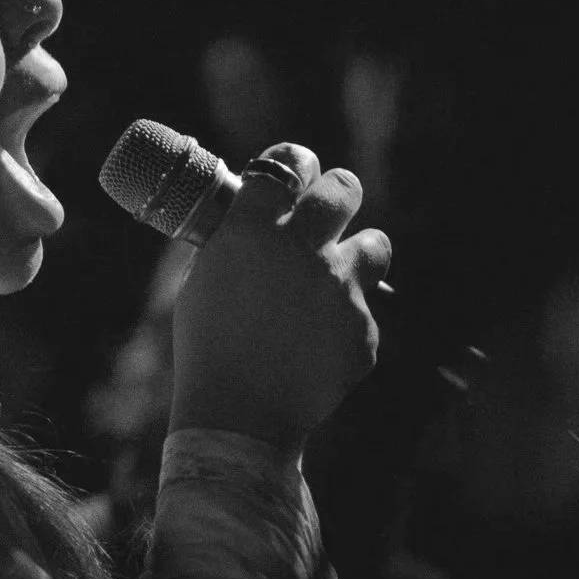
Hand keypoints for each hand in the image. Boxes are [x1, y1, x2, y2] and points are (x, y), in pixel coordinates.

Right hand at [167, 142, 390, 452]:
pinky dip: (346, 321)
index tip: (295, 173)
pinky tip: (317, 343)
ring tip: (334, 278)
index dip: (295, 163)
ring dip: (357, 253)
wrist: (239, 416)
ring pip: (375, 242)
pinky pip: (364, 309)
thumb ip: (234, 243)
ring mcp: (341, 289)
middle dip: (337, 193)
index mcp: (253, 229)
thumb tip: (251, 218)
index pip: (289, 162)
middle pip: (343, 188)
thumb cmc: (208, 345)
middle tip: (327, 211)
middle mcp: (303, 249)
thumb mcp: (203, 280)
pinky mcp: (365, 329)